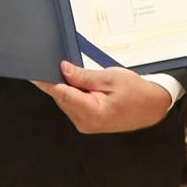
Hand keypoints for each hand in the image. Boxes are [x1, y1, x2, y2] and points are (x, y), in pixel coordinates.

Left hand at [32, 61, 173, 133]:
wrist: (152, 107)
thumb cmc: (137, 92)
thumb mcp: (110, 78)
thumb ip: (84, 76)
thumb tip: (63, 69)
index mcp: (92, 113)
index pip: (62, 94)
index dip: (47, 81)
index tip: (34, 71)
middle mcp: (85, 122)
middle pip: (61, 97)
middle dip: (60, 80)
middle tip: (62, 63)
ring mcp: (85, 123)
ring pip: (66, 99)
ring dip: (68, 86)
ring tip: (84, 76)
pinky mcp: (86, 120)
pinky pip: (73, 103)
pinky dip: (74, 92)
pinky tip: (83, 84)